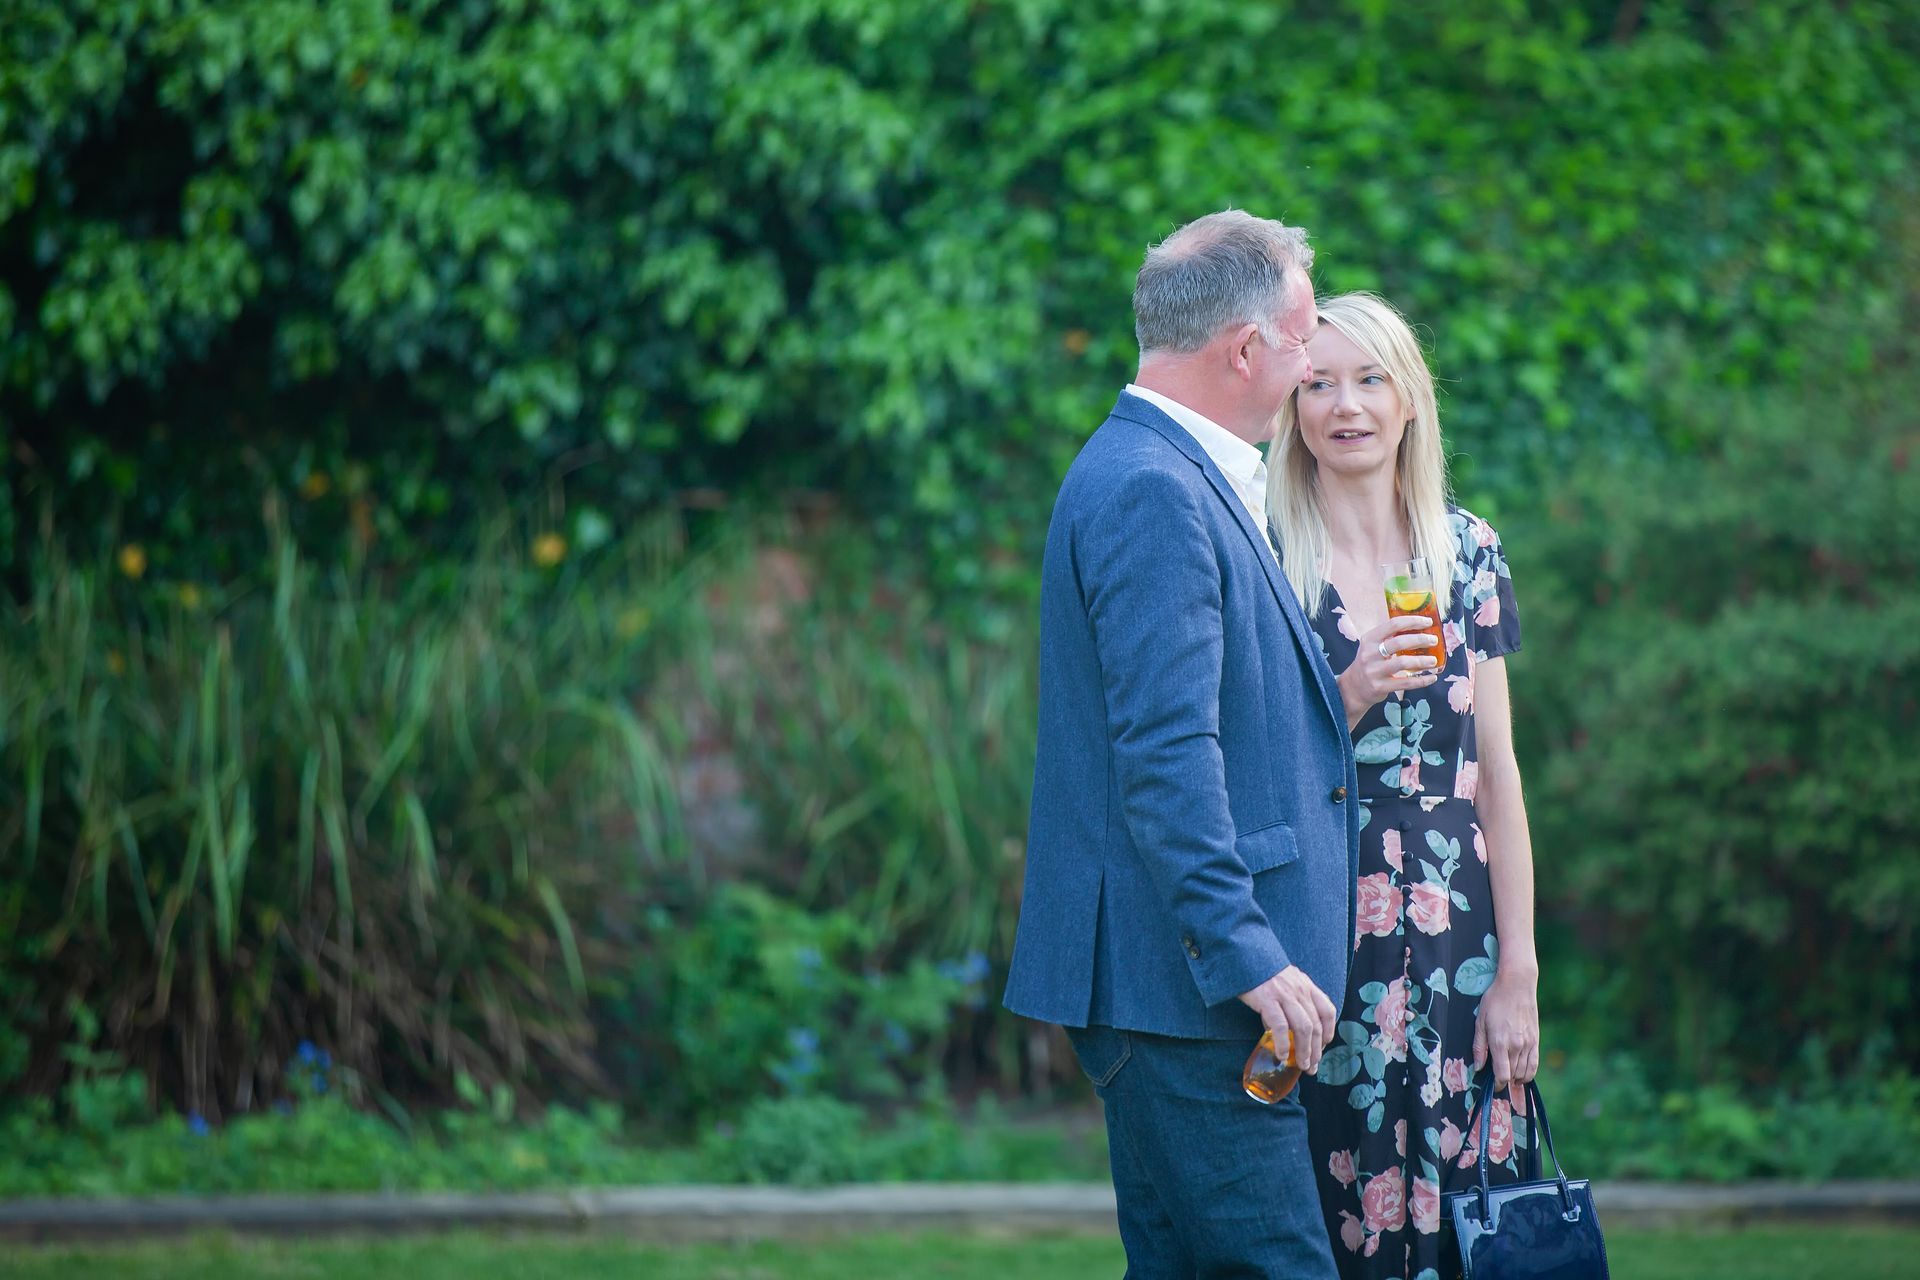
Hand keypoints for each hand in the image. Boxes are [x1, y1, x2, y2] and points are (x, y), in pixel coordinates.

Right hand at [1237, 965, 1338, 1073]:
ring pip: (1303, 1028)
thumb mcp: (1285, 981)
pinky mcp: (1268, 1000)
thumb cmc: (1261, 971)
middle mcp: (1300, 990)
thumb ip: (1291, 1000)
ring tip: (1301, 1065)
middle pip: (1316, 1025)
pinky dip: (1283, 1044)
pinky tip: (1281, 1055)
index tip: (1323, 1047)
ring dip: (1304, 1051)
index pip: (1327, 1011)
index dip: (1329, 1032)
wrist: (1243, 954)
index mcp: (1306, 985)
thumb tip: (1287, 1031)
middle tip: (1311, 1066)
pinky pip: (1280, 1026)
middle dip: (1316, 1050)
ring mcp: (1285, 994)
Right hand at [1338, 615, 1440, 724]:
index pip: (1393, 625)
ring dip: (1422, 661)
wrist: (1353, 688)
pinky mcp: (1381, 687)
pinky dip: (1422, 680)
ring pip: (1403, 663)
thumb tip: (1419, 628)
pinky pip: (1405, 683)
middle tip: (1433, 640)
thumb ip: (1389, 637)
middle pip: (1399, 642)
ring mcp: (1375, 671)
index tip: (1428, 622)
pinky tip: (1431, 677)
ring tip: (1434, 661)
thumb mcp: (1372, 646)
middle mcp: (1370, 654)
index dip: (1413, 621)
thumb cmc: (1368, 663)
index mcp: (1370, 639)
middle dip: (1420, 639)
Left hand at [1472, 968, 1539, 1088]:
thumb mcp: (1480, 1021)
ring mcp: (1529, 1043)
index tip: (1492, 1085)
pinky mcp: (1536, 1040)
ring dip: (1517, 1079)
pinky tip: (1522, 1074)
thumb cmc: (1494, 1000)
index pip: (1502, 1075)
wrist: (1517, 985)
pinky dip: (1529, 1073)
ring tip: (1509, 1078)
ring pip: (1525, 1072)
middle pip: (1513, 1075)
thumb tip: (1478, 1067)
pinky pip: (1535, 1064)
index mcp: (1500, 1042)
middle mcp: (1516, 1046)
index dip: (1497, 1084)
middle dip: (1505, 1082)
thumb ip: (1479, 1046)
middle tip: (1497, 1081)